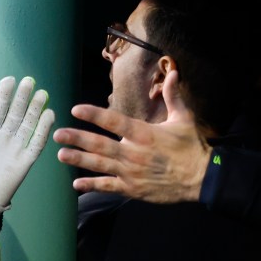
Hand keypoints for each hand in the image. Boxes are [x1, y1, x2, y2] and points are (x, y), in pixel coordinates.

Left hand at [0, 76, 54, 237]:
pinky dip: (43, 130)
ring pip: (28, 125)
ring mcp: (14, 149)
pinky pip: (36, 144)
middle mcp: (3, 138)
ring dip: (35, 110)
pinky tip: (49, 115)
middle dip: (22, 97)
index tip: (9, 79)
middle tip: (29, 80)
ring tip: (41, 93)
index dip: (4, 95)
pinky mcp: (23, 163)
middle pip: (16, 113)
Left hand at [53, 70, 209, 202]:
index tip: (76, 109)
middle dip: (77, 139)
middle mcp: (134, 153)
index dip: (94, 115)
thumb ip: (174, 96)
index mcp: (144, 134)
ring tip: (60, 154)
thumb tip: (173, 71)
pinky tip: (76, 183)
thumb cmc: (192, 147)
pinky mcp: (132, 189)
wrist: (203, 179)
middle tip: (58, 134)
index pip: (115, 121)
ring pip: (100, 165)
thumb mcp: (184, 119)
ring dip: (79, 159)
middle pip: (100, 145)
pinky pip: (108, 186)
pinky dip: (92, 185)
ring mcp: (131, 172)